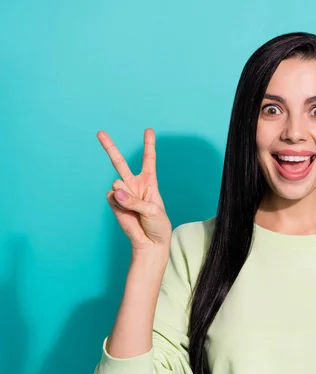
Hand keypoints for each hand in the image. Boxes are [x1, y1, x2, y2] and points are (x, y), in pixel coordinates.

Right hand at [98, 128, 171, 255]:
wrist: (150, 243)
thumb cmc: (157, 225)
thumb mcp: (153, 210)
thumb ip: (134, 200)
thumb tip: (115, 190)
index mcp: (149, 182)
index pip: (149, 160)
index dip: (148, 145)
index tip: (148, 130)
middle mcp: (134, 185)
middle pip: (120, 162)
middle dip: (109, 147)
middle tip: (99, 132)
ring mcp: (123, 193)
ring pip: (116, 183)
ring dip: (125, 194)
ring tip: (134, 208)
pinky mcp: (114, 203)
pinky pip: (112, 197)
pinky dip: (118, 203)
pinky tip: (125, 211)